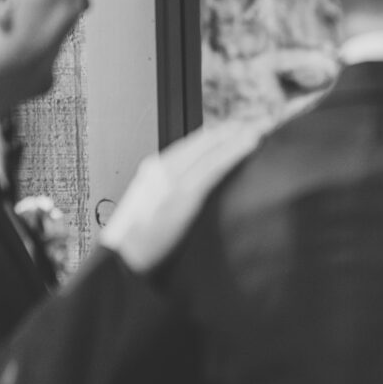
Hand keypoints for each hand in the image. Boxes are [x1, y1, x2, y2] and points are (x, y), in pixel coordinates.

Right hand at [99, 118, 265, 272]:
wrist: (125, 259)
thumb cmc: (138, 241)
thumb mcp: (150, 208)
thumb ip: (168, 194)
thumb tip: (190, 190)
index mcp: (152, 171)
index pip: (188, 146)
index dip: (214, 136)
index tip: (233, 130)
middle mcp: (161, 169)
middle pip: (201, 142)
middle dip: (228, 131)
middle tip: (253, 124)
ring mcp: (172, 180)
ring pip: (210, 150)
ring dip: (236, 137)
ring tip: (257, 130)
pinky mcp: (184, 194)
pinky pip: (214, 167)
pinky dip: (233, 152)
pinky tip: (248, 145)